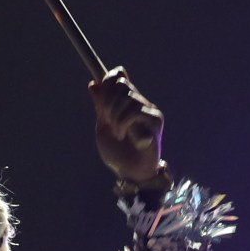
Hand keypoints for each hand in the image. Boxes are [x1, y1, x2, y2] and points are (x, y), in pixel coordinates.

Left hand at [90, 68, 164, 187]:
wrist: (130, 173)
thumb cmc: (118, 153)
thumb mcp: (103, 126)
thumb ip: (100, 106)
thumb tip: (93, 84)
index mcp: (127, 102)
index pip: (120, 77)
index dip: (108, 80)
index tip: (99, 95)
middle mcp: (140, 103)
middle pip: (121, 84)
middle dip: (108, 102)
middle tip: (107, 120)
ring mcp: (150, 111)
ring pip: (127, 98)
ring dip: (116, 117)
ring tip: (117, 133)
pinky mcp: (156, 121)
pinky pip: (135, 111)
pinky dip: (124, 124)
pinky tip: (127, 136)